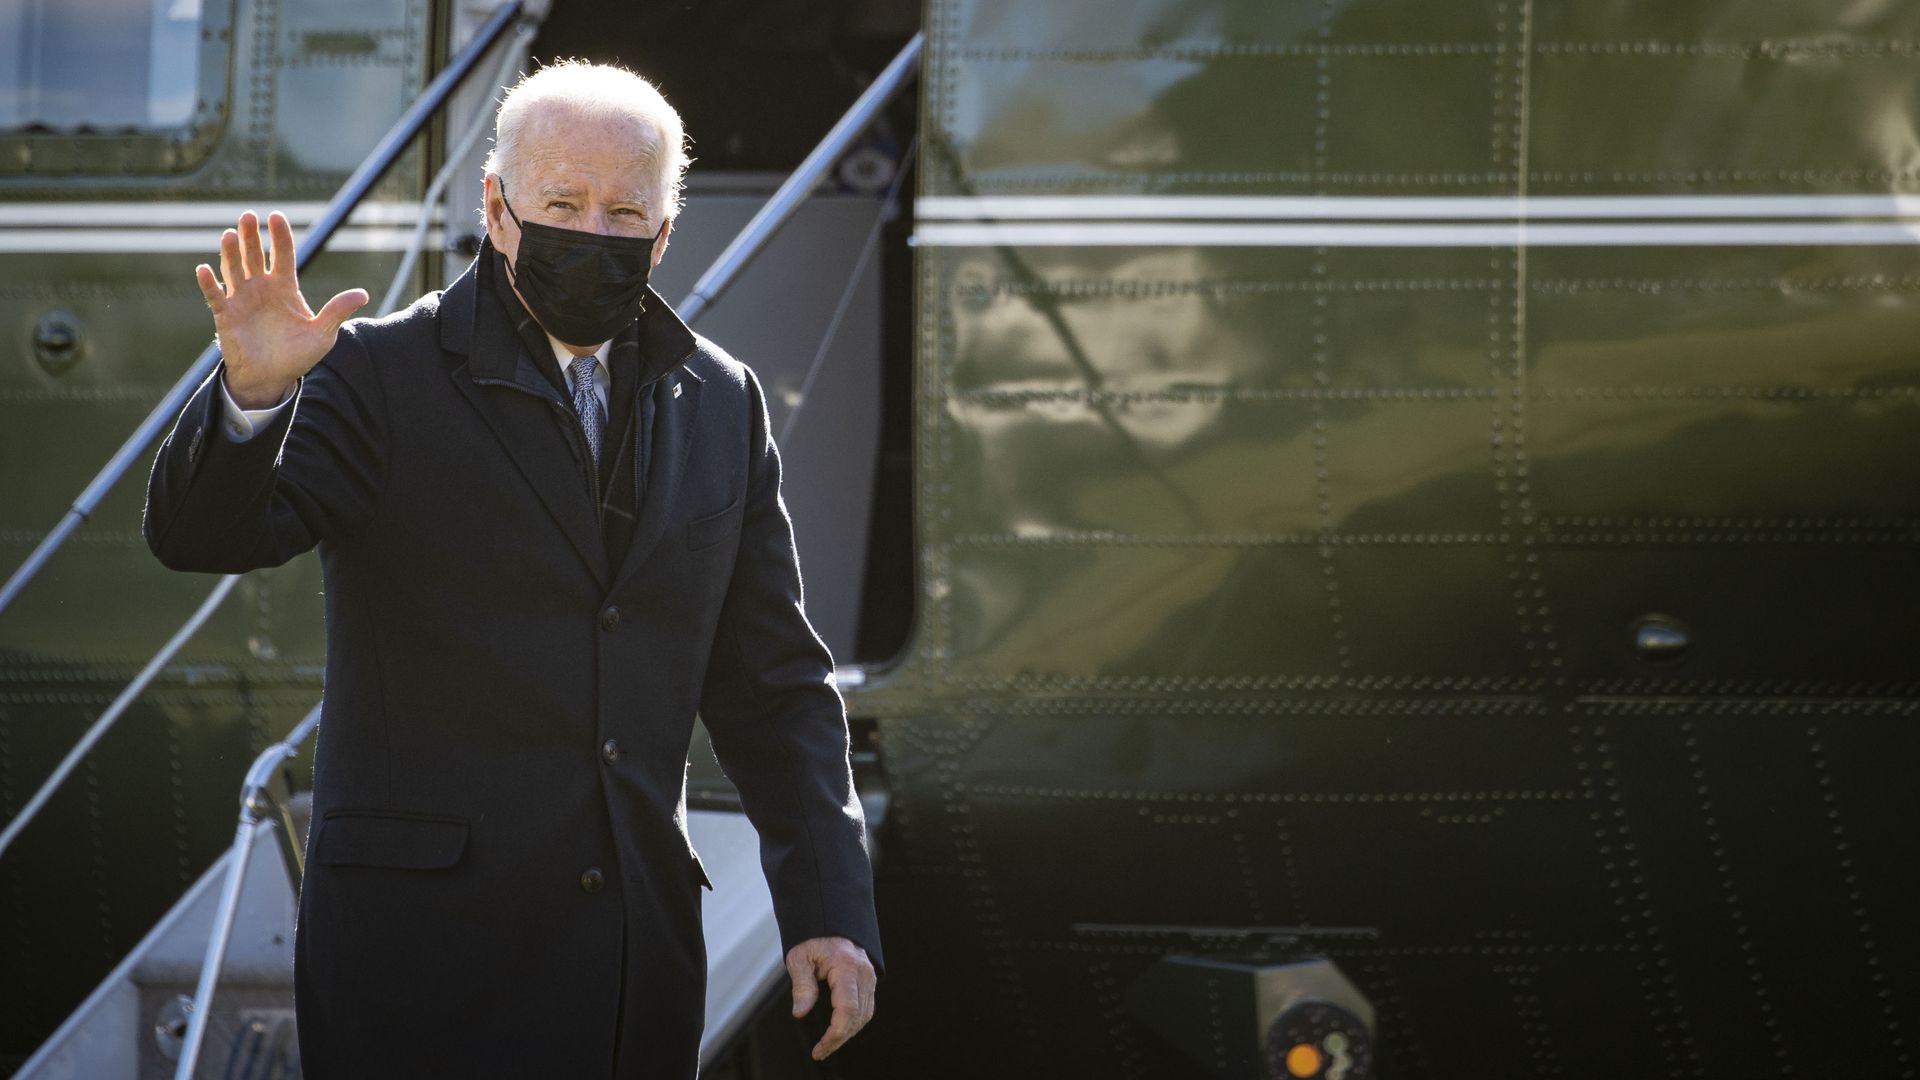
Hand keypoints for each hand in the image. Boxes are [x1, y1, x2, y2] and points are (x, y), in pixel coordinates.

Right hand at [195, 210, 367, 407]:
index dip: (280, 236)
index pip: (283, 255)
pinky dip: (209, 283)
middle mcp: (262, 288)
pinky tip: (204, 270)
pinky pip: (215, 296)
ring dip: (230, 253)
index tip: (277, 216)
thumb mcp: (323, 334)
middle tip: (249, 216)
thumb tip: (363, 294)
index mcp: (285, 288)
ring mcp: (242, 299)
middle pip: (255, 255)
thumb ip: (337, 312)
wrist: (272, 378)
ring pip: (234, 269)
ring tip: (229, 234)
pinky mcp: (226, 315)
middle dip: (251, 236)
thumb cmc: (298, 355)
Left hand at [786, 936, 874, 1059]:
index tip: (821, 1047)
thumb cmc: (813, 937)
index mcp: (846, 966)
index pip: (847, 1008)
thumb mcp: (799, 957)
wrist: (829, 918)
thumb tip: (800, 1013)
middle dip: (839, 1038)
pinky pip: (866, 1007)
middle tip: (820, 1051)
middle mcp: (863, 972)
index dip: (835, 1033)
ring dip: (848, 1032)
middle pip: (858, 1016)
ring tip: (828, 1044)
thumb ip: (801, 985)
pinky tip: (840, 1030)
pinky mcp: (868, 980)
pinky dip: (854, 1022)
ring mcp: (869, 976)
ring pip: (865, 1014)